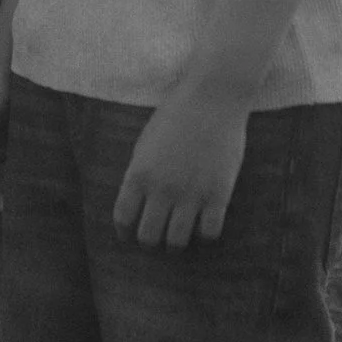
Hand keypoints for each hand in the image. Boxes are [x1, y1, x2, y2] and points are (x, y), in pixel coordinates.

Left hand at [113, 76, 252, 250]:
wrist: (212, 97)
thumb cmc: (176, 115)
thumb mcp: (146, 143)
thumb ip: (140, 174)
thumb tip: (137, 205)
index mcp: (139, 174)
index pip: (123, 218)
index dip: (125, 232)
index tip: (129, 235)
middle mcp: (161, 188)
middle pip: (148, 236)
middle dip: (150, 241)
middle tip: (157, 237)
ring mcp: (191, 193)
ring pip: (176, 241)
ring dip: (175, 244)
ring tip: (179, 237)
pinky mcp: (218, 194)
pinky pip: (209, 233)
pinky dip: (205, 236)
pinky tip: (204, 225)